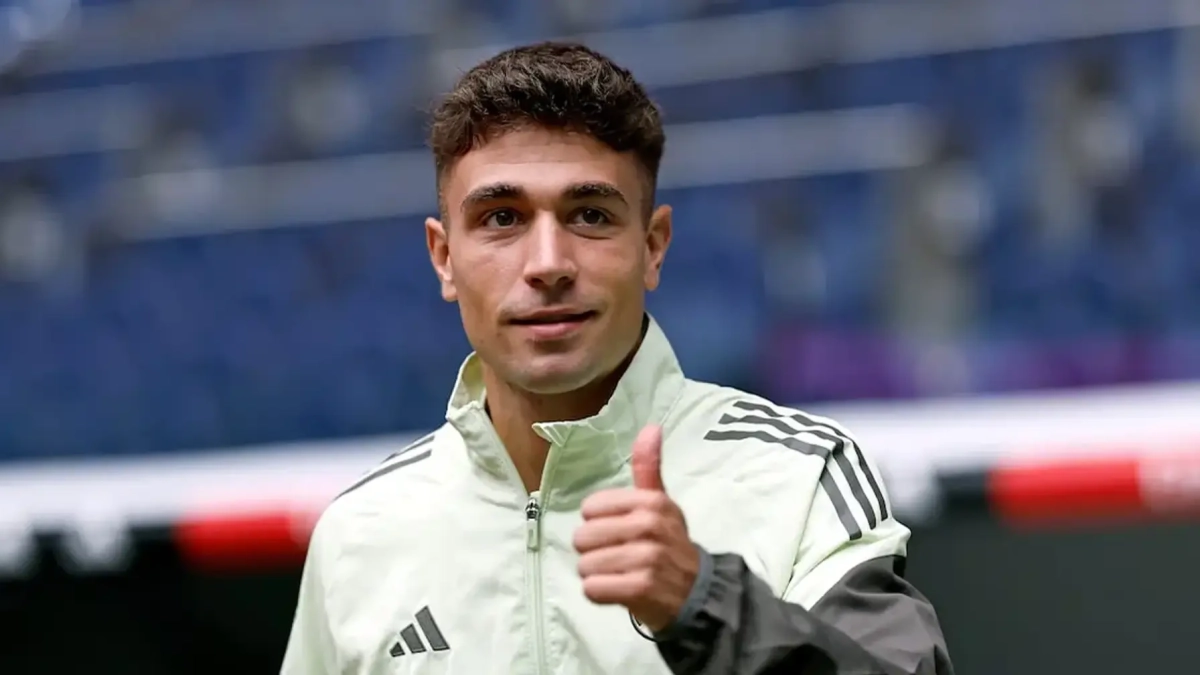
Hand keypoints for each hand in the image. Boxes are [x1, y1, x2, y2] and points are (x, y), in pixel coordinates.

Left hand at [573, 425, 700, 632]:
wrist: (697, 592)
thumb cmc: (669, 544)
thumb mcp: (660, 503)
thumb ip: (649, 466)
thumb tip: (651, 426)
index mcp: (651, 501)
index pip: (589, 508)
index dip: (598, 523)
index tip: (620, 531)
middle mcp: (649, 526)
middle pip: (583, 537)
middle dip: (594, 551)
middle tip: (619, 557)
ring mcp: (646, 558)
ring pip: (585, 564)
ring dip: (597, 574)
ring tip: (620, 574)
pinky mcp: (640, 589)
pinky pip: (593, 588)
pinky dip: (600, 594)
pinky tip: (618, 591)